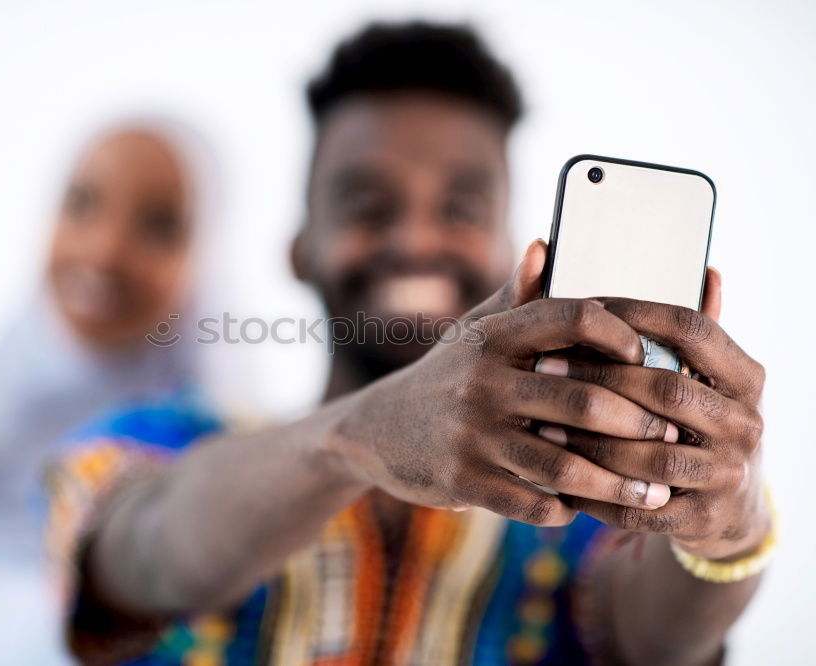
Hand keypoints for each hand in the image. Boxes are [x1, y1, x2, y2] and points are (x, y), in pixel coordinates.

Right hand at [331, 242, 677, 525]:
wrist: (373, 430)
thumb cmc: (444, 376)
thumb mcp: (472, 332)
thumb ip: (516, 297)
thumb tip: (546, 245)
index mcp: (493, 337)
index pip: (570, 317)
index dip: (619, 333)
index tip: (645, 355)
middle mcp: (482, 381)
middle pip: (583, 399)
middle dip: (639, 424)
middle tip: (672, 439)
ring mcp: (470, 434)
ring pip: (564, 465)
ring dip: (617, 485)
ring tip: (652, 495)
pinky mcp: (462, 481)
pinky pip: (532, 503)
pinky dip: (566, 511)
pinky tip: (585, 509)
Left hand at [542, 269, 768, 559]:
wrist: (729, 507)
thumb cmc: (693, 422)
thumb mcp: (699, 377)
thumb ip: (685, 333)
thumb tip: (706, 270)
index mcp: (746, 377)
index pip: (693, 330)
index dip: (634, 316)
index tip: (579, 308)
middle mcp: (747, 424)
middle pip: (666, 390)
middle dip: (598, 377)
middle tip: (541, 367)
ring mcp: (729, 475)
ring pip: (650, 454)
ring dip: (589, 438)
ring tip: (540, 422)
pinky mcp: (703, 518)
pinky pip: (639, 506)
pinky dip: (594, 492)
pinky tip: (555, 476)